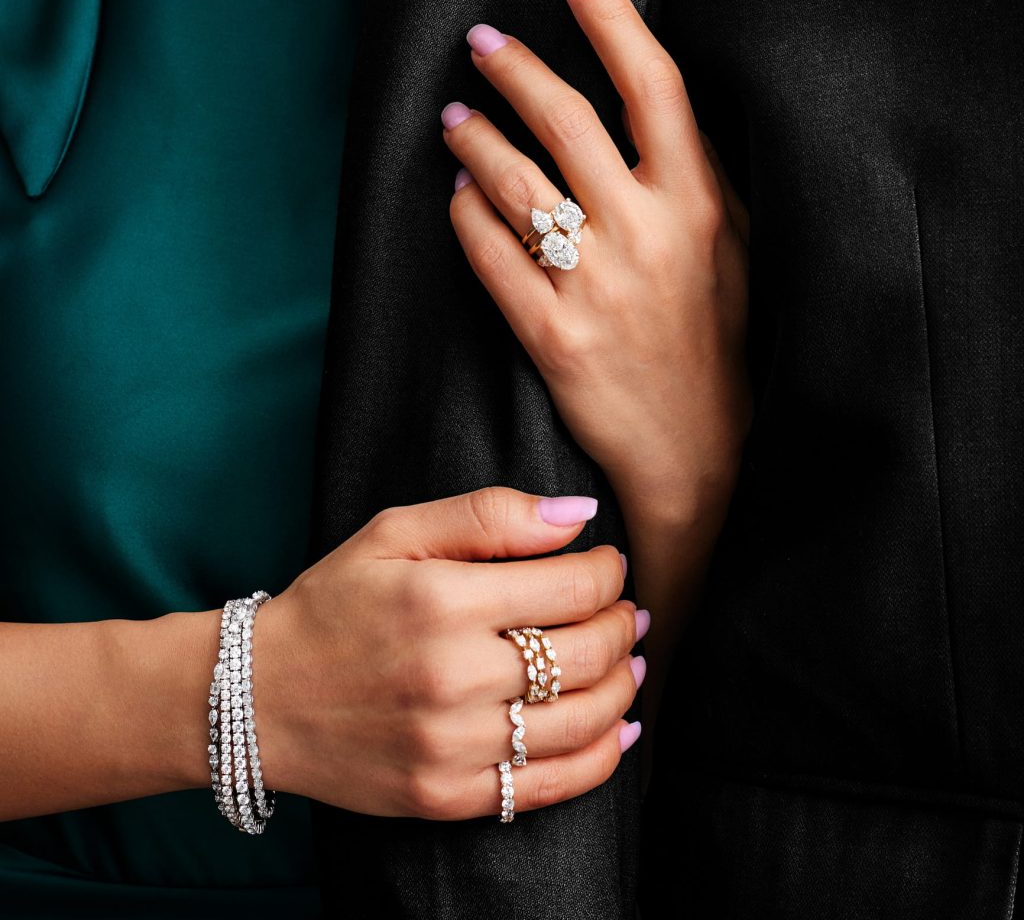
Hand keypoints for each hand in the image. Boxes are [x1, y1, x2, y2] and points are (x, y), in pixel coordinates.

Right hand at [255, 487, 642, 819]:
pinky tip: (620, 728)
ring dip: (624, 686)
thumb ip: (489, 515)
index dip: (608, 573)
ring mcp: (451, 745)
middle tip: (627, 611)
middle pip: (588, 654)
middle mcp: (453, 676)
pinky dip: (603, 757)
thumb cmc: (333, 603)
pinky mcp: (447, 795)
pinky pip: (551, 786)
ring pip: (583, 720)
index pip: (573, 588)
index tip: (608, 565)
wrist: (259, 699)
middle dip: (623, 625)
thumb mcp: (395, 533)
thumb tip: (579, 514)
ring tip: (629, 661)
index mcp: (443, 601)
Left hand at [443, 0, 749, 523]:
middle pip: (564, 120)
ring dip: (474, 136)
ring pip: (513, 184)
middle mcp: (646, 235)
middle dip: (513, 67)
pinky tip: (457, 196)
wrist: (697, 450)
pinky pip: (489, 255)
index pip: (651, 84)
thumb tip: (650, 111)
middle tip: (481, 46)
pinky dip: (465, 215)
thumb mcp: (736, 251)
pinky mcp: (551, 335)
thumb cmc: (717, 344)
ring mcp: (595, 287)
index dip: (609, 16)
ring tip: (454, 117)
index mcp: (698, 203)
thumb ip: (701, 179)